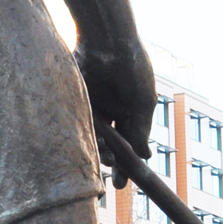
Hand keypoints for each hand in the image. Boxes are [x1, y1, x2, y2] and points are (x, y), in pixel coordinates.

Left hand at [76, 38, 155, 189]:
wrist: (110, 40)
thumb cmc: (133, 68)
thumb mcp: (143, 102)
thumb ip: (141, 129)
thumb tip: (145, 156)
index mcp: (129, 110)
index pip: (128, 142)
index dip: (126, 162)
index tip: (124, 183)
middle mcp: (110, 109)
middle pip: (110, 143)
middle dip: (112, 162)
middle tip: (114, 179)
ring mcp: (93, 104)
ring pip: (95, 136)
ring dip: (101, 151)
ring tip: (107, 158)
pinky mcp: (77, 97)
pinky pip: (80, 122)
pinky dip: (88, 136)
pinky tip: (97, 142)